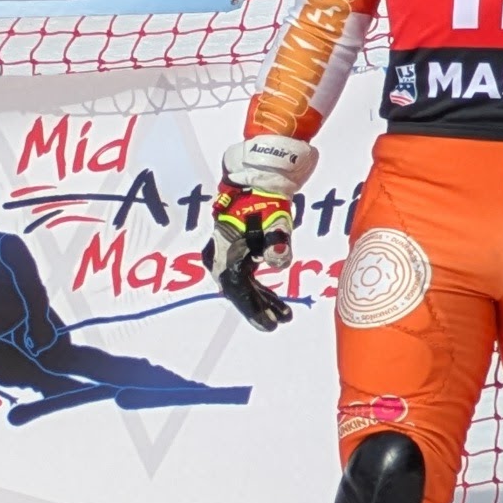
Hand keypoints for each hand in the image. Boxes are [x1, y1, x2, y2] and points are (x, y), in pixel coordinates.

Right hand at [209, 134, 312, 331]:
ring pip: (243, 285)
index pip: (238, 291)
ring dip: (262, 299)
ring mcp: (224, 253)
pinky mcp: (234, 250)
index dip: (254, 310)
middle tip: (280, 323)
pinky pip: (245, 275)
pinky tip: (276, 300)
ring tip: (284, 314)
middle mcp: (219, 256)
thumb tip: (279, 266)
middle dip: (259, 308)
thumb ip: (277, 243)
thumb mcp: (275, 220)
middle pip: (239, 291)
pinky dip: (260, 288)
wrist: (254, 178)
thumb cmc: (264, 198)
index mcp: (224, 253)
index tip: (270, 325)